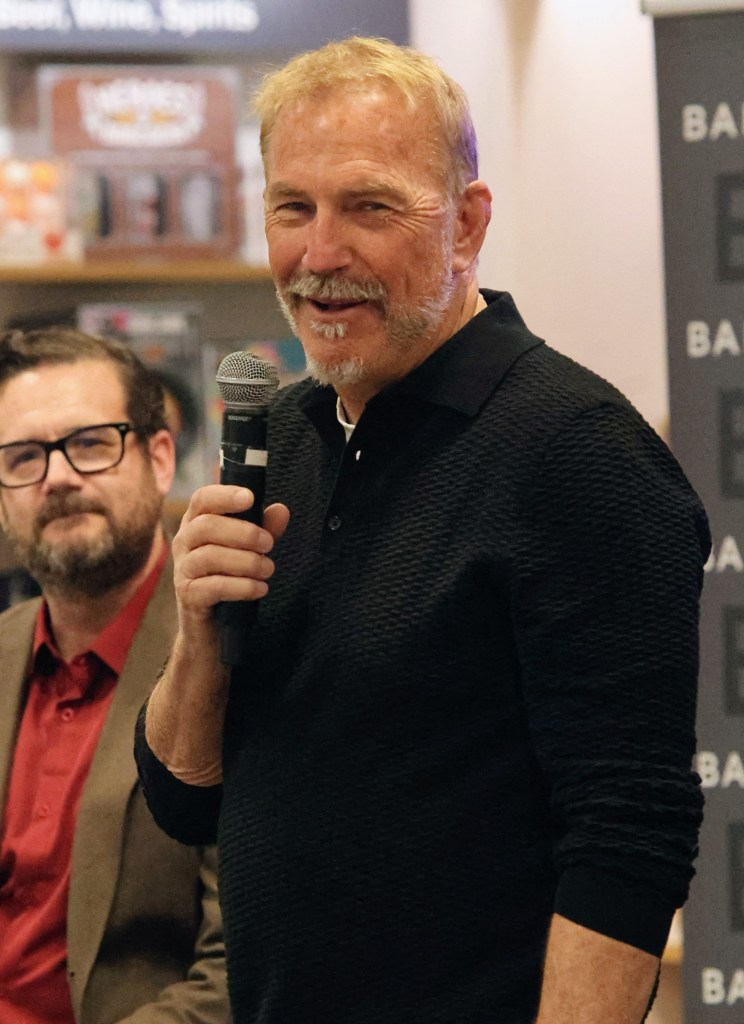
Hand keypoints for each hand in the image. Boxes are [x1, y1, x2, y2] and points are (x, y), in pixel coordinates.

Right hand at [172, 485, 289, 623]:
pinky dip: (242, 586)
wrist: (213, 626)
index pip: (202, 499)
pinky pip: (213, 586)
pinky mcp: (188, 596)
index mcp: (196, 522)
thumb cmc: (230, 576)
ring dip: (246, 561)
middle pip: (207, 526)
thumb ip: (264, 529)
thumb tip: (281, 510)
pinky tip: (260, 589)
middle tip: (269, 544)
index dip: (225, 495)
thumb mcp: (250, 549)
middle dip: (244, 533)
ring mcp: (183, 569)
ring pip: (210, 556)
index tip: (250, 498)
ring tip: (268, 569)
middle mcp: (184, 542)